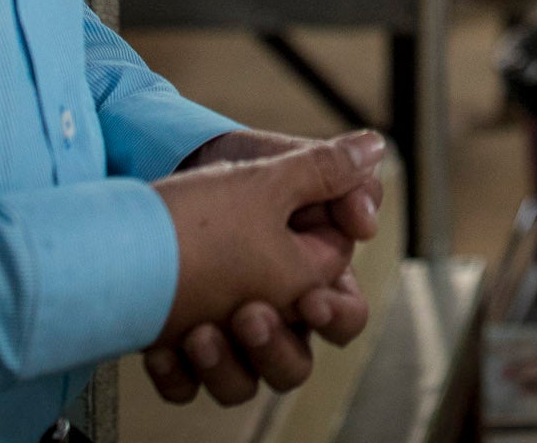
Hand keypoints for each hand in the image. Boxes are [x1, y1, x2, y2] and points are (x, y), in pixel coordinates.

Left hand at [147, 130, 383, 403]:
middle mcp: (273, 319)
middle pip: (294, 367)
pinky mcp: (180, 348)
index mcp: (312, 281)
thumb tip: (375, 149)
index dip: (335, 313)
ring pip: (241, 386)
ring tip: (200, 333)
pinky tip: (161, 346)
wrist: (168, 182)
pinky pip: (183, 385)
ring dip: (225, 366)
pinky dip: (173, 372)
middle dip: (275, 348)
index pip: (346, 318)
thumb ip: (330, 171)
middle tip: (248, 314)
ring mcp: (226, 339)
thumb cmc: (231, 178)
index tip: (310, 299)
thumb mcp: (277, 169)